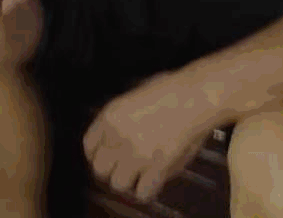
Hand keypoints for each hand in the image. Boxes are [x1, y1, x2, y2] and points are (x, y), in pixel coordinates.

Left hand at [83, 70, 222, 202]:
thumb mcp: (133, 96)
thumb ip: (121, 119)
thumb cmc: (170, 90)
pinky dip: (148, 191)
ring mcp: (137, 154)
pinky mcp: (158, 168)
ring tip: (138, 178)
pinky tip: (153, 183)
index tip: (105, 158)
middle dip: (110, 172)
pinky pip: (143, 193)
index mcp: (110, 117)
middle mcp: (118, 137)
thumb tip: (117, 135)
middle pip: (100, 169)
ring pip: (118, 184)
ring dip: (128, 183)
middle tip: (122, 171)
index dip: (96, 156)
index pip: (89, 146)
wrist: (194, 97)